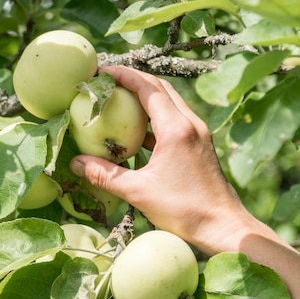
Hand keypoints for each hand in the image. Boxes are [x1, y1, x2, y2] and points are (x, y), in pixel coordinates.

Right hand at [68, 66, 256, 254]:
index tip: (102, 71)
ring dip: (145, 97)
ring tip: (119, 100)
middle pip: (161, 88)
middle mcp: (190, 124)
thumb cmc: (184, 210)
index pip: (148, 88)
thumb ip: (105, 175)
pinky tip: (137, 132)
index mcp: (176, 129)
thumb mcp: (138, 192)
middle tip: (108, 81)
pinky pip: (174, 121)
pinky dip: (154, 118)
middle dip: (134, 80)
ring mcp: (198, 134)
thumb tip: (75, 163)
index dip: (124, 75)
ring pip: (169, 103)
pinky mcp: (199, 145)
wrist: (224, 227)